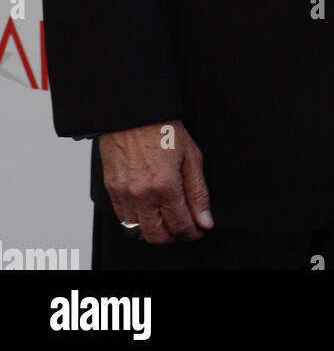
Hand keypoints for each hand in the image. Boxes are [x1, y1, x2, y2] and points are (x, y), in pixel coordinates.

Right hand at [99, 118, 212, 243]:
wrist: (132, 113)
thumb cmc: (161, 128)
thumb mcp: (191, 155)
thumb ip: (198, 192)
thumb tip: (205, 219)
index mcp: (164, 185)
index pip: (180, 225)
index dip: (193, 232)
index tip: (199, 230)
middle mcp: (141, 194)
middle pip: (158, 236)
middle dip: (175, 236)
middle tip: (185, 227)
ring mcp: (124, 195)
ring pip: (139, 233)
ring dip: (155, 232)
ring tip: (167, 220)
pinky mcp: (112, 192)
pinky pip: (123, 220)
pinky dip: (137, 223)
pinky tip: (149, 212)